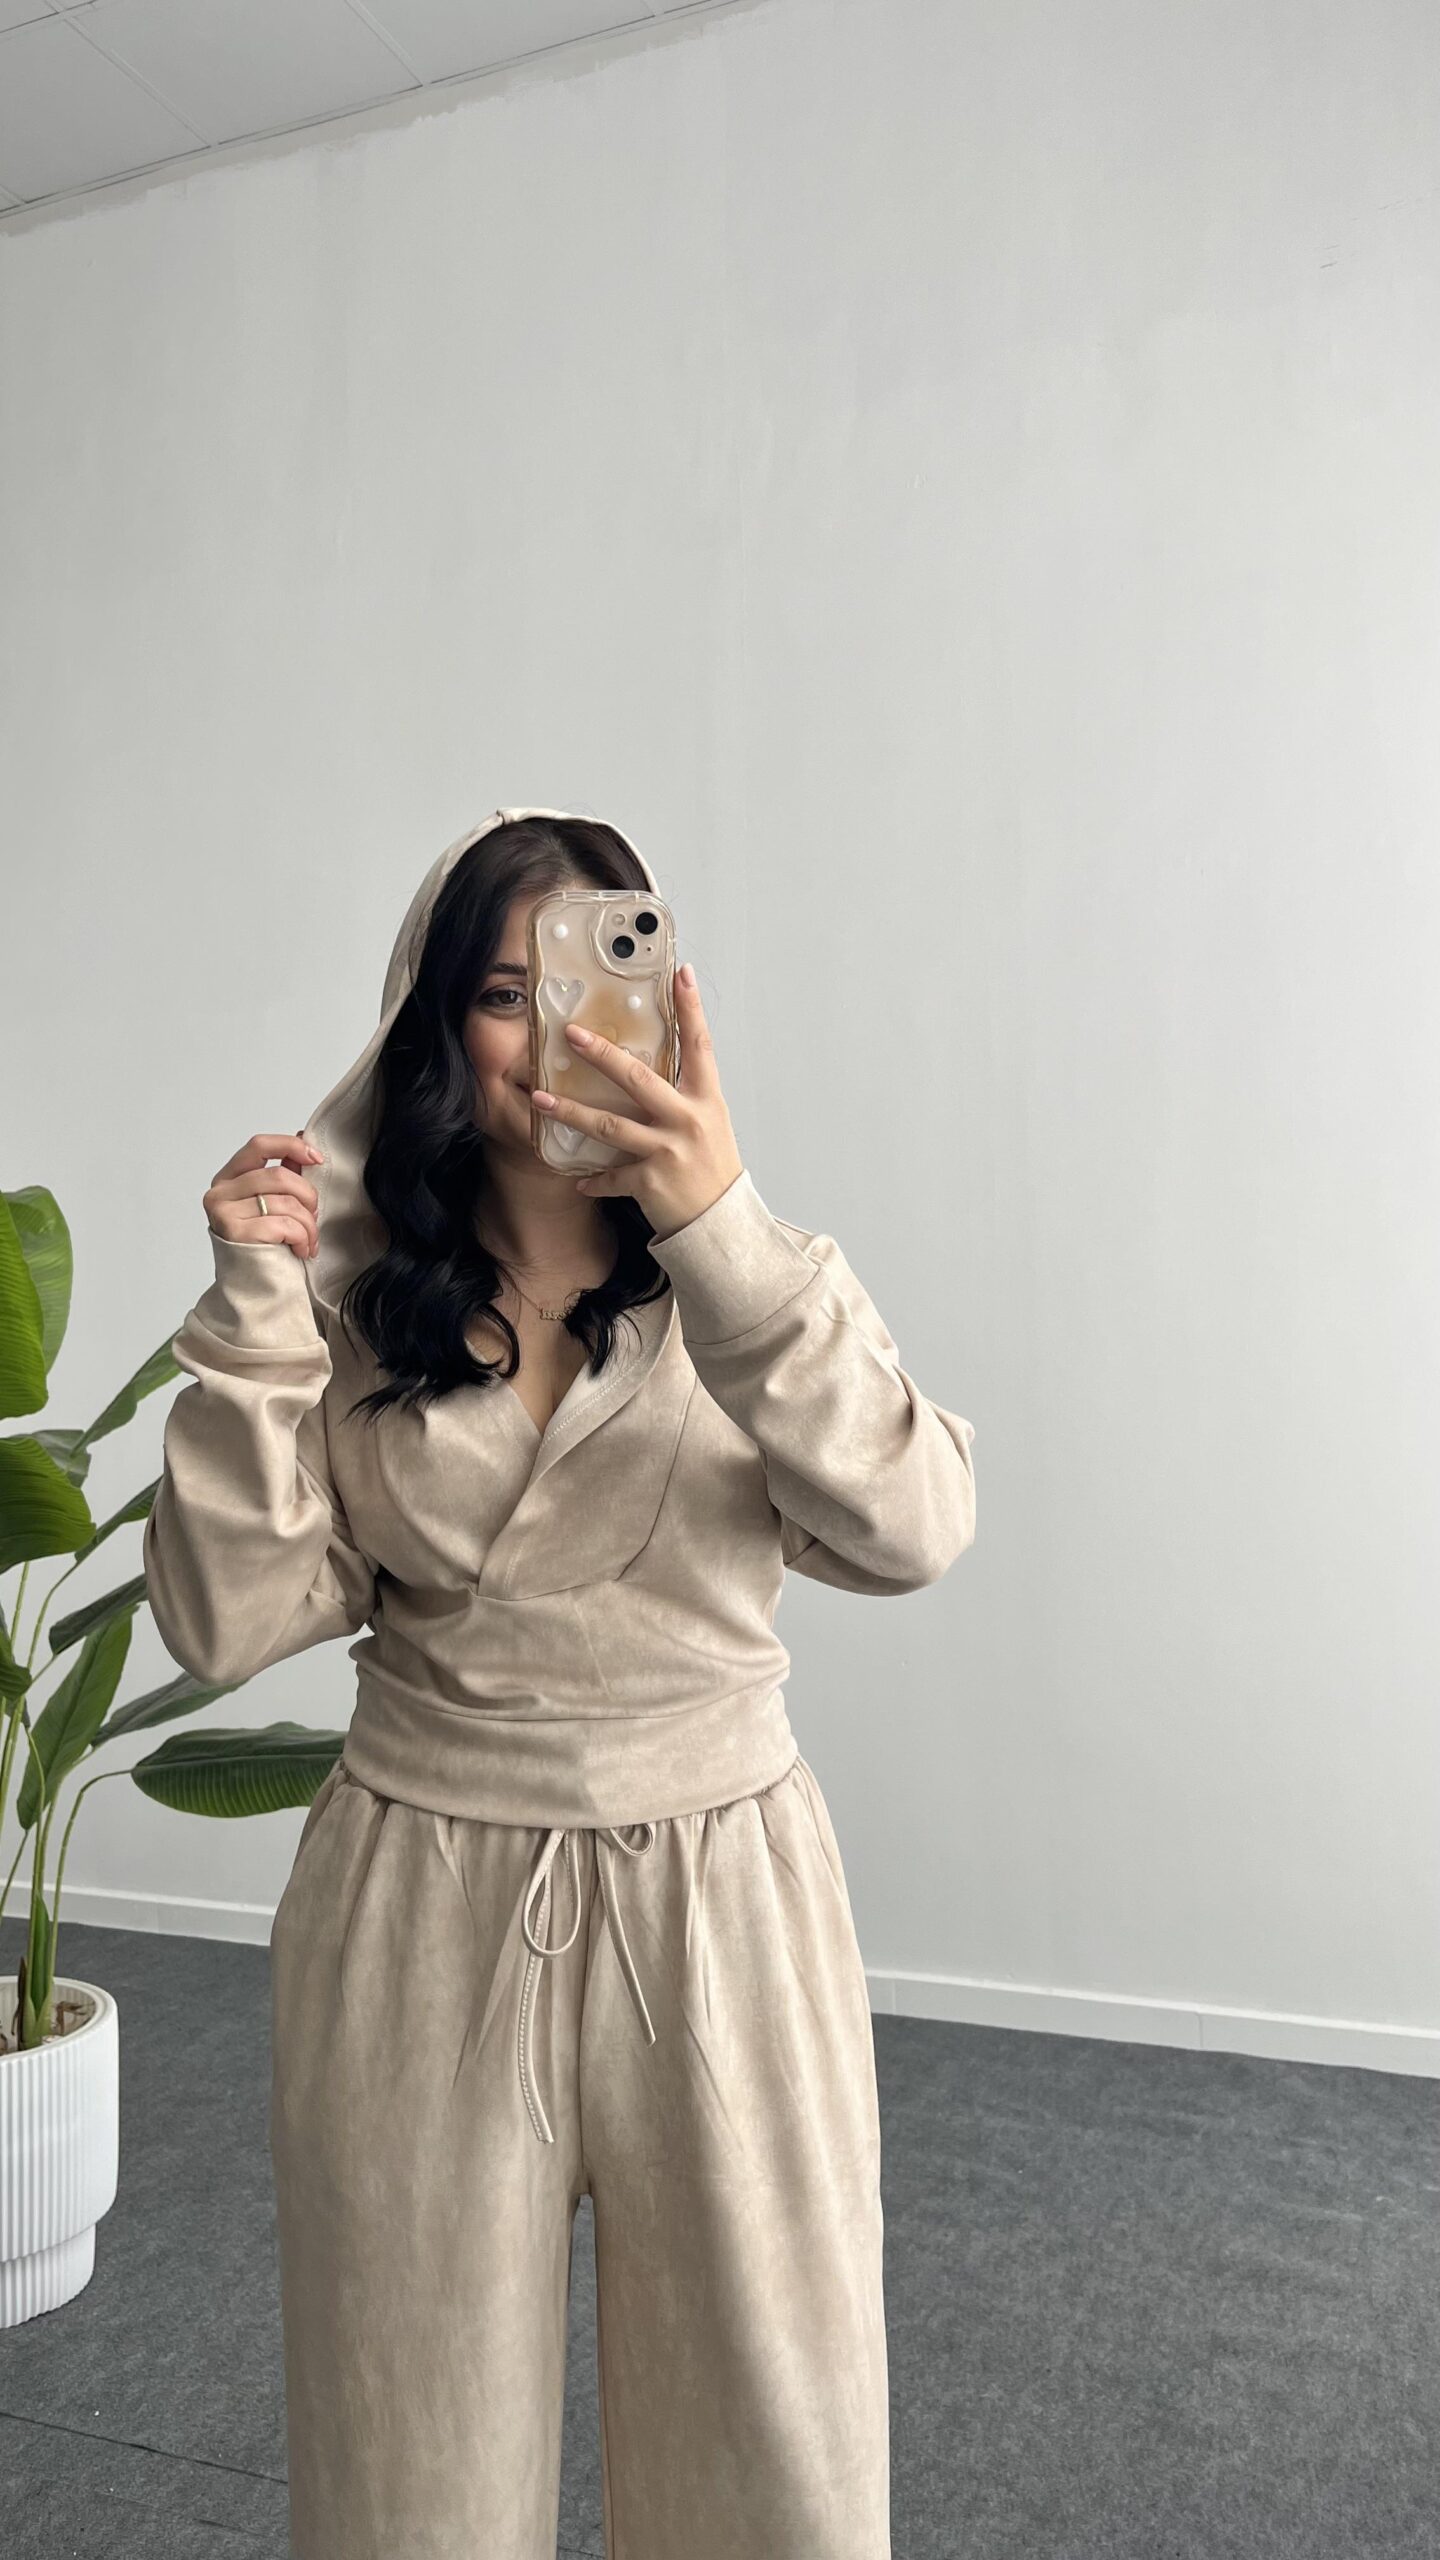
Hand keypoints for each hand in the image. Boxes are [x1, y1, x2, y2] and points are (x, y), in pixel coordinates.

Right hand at [204, 1131, 325, 1258]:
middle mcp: (220, 1192)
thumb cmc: (265, 1245)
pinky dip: (302, 1238)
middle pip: (278, 1175)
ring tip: (310, 1240)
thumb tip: (303, 1137)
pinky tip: (302, 1250)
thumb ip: (284, 1172)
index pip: (259, 1146)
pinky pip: (283, 1224)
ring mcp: (223, 1212)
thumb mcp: (274, 1204)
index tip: (317, 1159)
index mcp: (228, 1178)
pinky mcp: (234, 1233)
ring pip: (285, 1202)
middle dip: (308, 1197)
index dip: (291, 1146)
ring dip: (309, 1224)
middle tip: (314, 1217)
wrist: (254, 1288)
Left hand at [531, 963, 743, 1241]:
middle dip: (601, 1054)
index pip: (700, 1045)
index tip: (680, 972)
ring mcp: (668, 1151)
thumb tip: (646, 1066)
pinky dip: (593, 1179)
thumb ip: (683, 1095)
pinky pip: (611, 1175)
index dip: (691, 1008)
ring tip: (539, 1101)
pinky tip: (578, 1180)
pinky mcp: (651, 1182)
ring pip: (609, 1126)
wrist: (721, 1223)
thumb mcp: (709, 1123)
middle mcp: (688, 1120)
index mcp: (706, 1100)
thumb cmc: (713, 1169)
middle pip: (638, 1079)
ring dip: (570, 1113)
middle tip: (571, 1033)